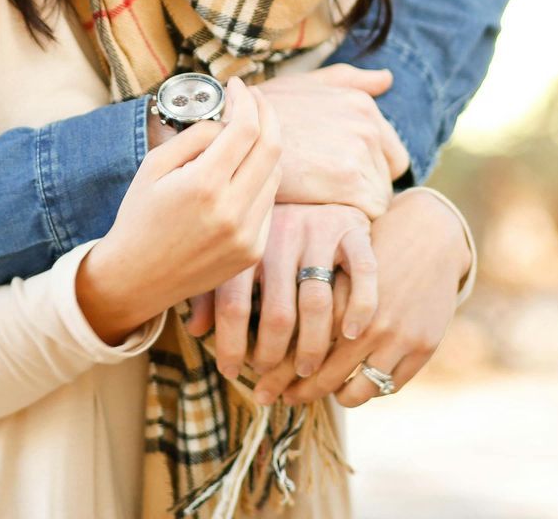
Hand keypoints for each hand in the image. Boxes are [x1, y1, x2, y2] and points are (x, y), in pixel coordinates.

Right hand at [77, 79, 281, 344]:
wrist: (136, 279)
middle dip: (267, 114)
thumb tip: (227, 122)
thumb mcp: (154, 166)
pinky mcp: (253, 251)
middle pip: (272, 148)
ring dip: (264, 148)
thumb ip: (194, 137)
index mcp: (203, 186)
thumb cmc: (139, 217)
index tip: (237, 85)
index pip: (245, 129)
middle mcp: (232, 212)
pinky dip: (259, 180)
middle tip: (254, 98)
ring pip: (274, 175)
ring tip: (243, 136)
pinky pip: (268, 203)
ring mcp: (247, 235)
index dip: (246, 100)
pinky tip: (240, 174)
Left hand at [212, 203, 374, 396]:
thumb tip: (195, 330)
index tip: (229, 372)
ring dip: (312, 346)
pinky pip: (362, 274)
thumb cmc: (269, 231)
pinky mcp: (354, 231)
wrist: (316, 177)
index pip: (233, 303)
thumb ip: (214, 289)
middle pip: (277, 312)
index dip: (229, 344)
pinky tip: (350, 334)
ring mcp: (320, 232)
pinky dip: (359, 307)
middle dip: (272, 355)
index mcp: (246, 241)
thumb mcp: (235, 250)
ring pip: (317, 303)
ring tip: (306, 371)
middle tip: (271, 380)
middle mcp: (281, 235)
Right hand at [260, 65, 410, 218]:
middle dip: (364, 188)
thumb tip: (387, 79)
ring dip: (354, 205)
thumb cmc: (265, 112)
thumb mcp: (307, 84)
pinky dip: (349, 219)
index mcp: (362, 104)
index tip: (338, 177)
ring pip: (378, 198)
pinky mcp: (348, 180)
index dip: (368, 170)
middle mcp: (367, 124)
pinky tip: (321, 210)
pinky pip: (369, 213)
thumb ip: (350, 80)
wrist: (232, 134)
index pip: (392, 154)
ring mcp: (359, 151)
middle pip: (387, 177)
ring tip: (320, 200)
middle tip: (327, 190)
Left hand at [280, 187, 470, 407]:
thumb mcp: (331, 261)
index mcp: (337, 299)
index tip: (259, 384)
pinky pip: (388, 386)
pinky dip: (369, 391)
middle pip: (323, 373)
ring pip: (357, 390)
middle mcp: (365, 321)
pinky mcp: (422, 346)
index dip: (276, 371)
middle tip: (279, 398)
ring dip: (335, 396)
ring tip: (318, 393)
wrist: (428, 234)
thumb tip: (258, 329)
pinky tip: (353, 386)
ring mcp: (397, 337)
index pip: (298, 348)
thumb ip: (302, 295)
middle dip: (297, 392)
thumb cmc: (368, 246)